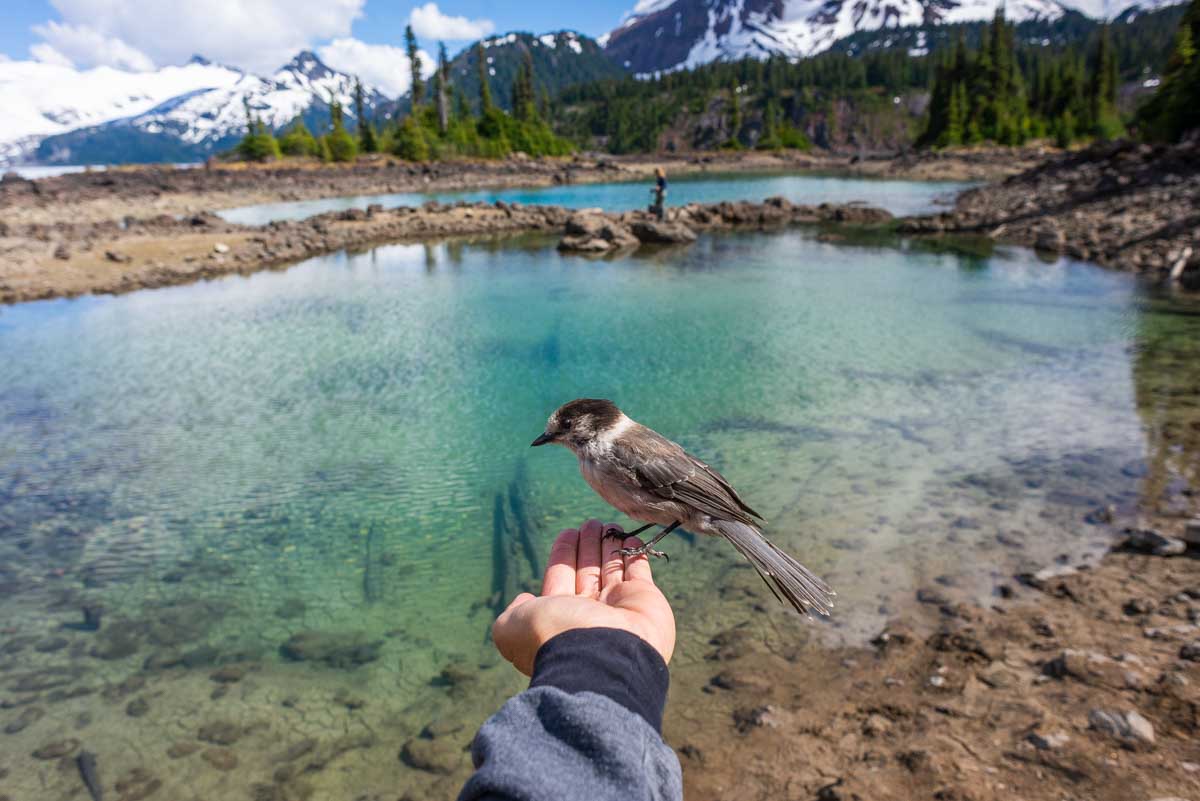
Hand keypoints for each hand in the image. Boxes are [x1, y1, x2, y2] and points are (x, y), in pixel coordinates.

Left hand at [492, 519, 675, 675]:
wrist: (604, 657)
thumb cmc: (556, 637)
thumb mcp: (513, 627)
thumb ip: (513, 611)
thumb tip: (524, 599)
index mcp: (560, 615)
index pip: (561, 576)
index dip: (564, 554)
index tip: (568, 532)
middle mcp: (589, 611)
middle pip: (587, 570)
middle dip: (587, 546)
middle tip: (591, 523)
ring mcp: (618, 606)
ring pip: (612, 568)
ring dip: (610, 545)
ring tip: (609, 524)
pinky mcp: (645, 599)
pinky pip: (638, 571)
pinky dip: (634, 554)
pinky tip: (629, 538)